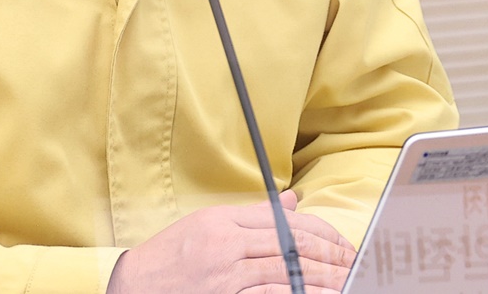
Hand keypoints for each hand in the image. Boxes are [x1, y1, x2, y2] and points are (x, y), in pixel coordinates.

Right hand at [106, 190, 355, 293]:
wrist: (135, 286)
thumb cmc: (171, 257)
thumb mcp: (207, 224)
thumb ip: (253, 214)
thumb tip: (293, 202)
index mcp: (224, 220)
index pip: (283, 221)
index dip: (318, 231)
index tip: (341, 243)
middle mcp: (227, 244)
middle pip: (289, 246)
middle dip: (328, 256)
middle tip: (353, 265)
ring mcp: (226, 276)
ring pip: (284, 273)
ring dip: (320, 280)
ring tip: (345, 283)